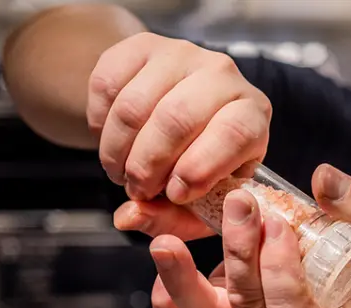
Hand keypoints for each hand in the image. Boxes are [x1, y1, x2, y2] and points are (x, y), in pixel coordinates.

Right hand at [88, 32, 269, 239]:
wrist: (172, 117)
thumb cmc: (197, 167)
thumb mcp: (199, 202)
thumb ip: (170, 219)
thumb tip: (127, 217)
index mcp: (251, 115)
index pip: (234, 134)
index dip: (199, 169)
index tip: (174, 194)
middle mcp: (224, 75)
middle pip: (177, 119)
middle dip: (148, 166)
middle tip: (137, 190)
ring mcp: (182, 54)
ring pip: (135, 105)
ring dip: (117, 151)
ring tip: (120, 172)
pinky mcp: (141, 45)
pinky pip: (107, 84)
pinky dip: (99, 124)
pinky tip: (113, 141)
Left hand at [146, 164, 350, 307]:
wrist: (345, 281)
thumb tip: (323, 179)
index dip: (280, 269)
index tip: (278, 223)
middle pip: (246, 305)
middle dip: (240, 251)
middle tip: (241, 202)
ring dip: (184, 276)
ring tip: (167, 240)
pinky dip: (168, 297)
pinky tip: (166, 259)